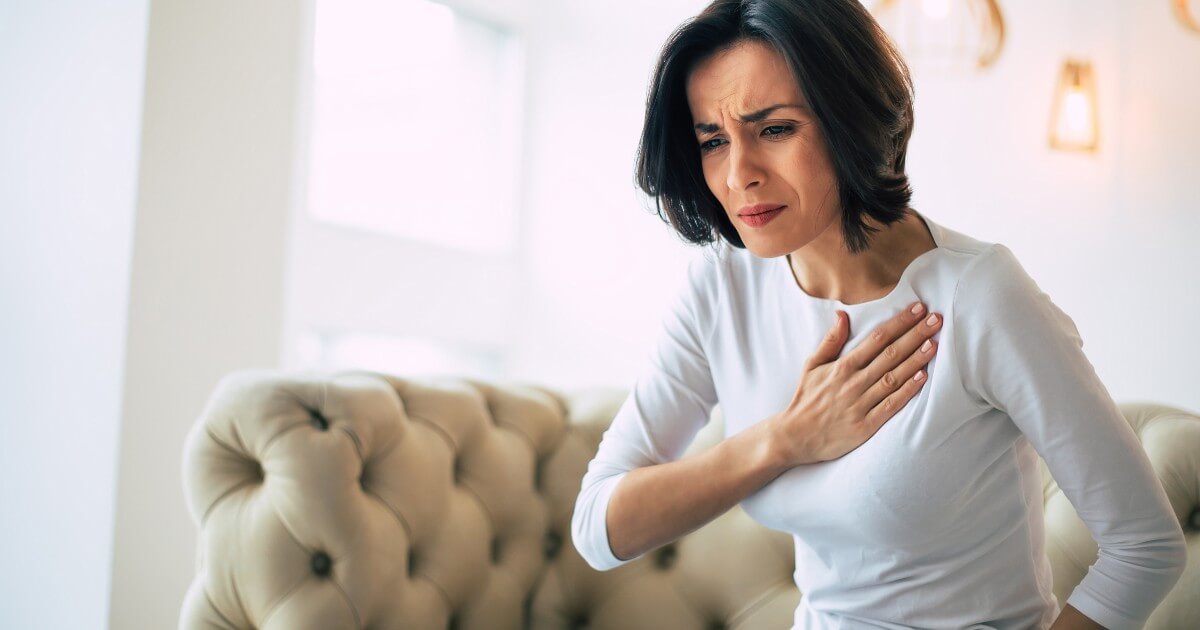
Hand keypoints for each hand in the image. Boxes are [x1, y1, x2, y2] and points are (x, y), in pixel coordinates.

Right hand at [770, 302, 942, 466]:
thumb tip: (842, 315)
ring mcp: (860, 404)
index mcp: (842, 366)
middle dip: (914, 335)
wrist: (795, 437)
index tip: (917, 309)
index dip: (899, 323)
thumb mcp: (812, 365)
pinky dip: (906, 392)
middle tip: (935, 320)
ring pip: (893, 378)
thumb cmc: (806, 399)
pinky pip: (890, 406)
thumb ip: (830, 341)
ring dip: (915, 360)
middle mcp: (853, 382)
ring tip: (933, 344)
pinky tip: (922, 379)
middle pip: (890, 354)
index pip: (876, 339)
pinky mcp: (865, 426)